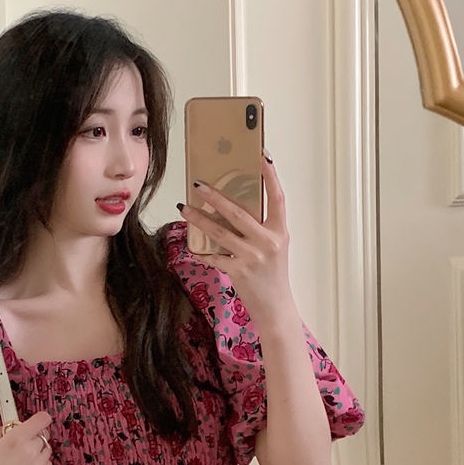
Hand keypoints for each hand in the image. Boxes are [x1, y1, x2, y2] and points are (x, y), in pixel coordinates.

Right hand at [0, 410, 52, 464]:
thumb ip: (1, 434)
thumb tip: (9, 427)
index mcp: (15, 438)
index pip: (42, 419)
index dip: (39, 420)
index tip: (36, 422)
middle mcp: (30, 450)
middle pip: (43, 435)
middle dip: (33, 438)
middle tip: (20, 446)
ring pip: (46, 450)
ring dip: (37, 452)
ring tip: (20, 462)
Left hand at [180, 155, 295, 329]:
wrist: (275, 308)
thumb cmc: (272, 275)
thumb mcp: (275, 248)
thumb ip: (260, 228)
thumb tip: (233, 208)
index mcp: (280, 232)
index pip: (277, 198)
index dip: (271, 176)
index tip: (262, 156)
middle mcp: (268, 242)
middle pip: (238, 212)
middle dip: (216, 196)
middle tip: (199, 184)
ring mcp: (252, 256)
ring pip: (220, 232)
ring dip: (199, 219)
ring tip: (184, 208)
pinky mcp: (238, 271)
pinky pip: (213, 256)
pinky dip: (200, 251)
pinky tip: (190, 245)